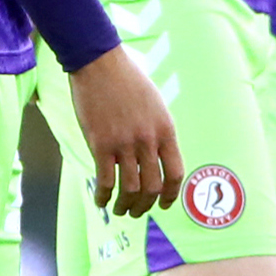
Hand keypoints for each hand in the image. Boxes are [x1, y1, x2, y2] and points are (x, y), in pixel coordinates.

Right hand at [67, 45, 180, 217]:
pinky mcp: (100, 144)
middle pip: (153, 187)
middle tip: (137, 212)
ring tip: (119, 210)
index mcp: (166, 130)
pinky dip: (104, 196)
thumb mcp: (154, 104)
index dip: (171, 196)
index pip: (175, 174)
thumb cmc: (126, 80)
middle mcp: (148, 140)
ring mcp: (125, 143)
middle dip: (145, 206)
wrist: (99, 62)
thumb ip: (157, 131)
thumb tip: (154, 157)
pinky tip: (100, 200)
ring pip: (130, 189)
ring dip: (125, 206)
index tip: (165, 205)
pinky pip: (106, 181)